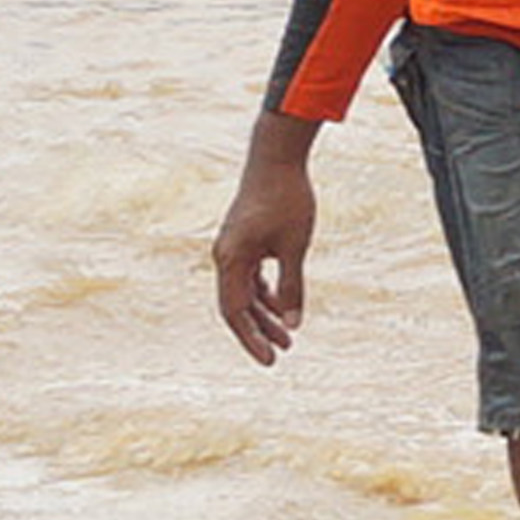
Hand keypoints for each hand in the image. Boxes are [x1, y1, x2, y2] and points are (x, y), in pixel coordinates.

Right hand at [213, 116, 321, 366]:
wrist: (276, 160)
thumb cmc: (287, 200)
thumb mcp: (295, 247)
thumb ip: (293, 286)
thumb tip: (294, 323)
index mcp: (230, 260)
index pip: (235, 312)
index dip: (252, 338)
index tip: (270, 360)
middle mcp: (225, 257)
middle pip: (237, 306)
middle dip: (259, 331)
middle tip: (281, 354)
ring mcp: (232, 248)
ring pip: (244, 291)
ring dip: (264, 313)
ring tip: (289, 336)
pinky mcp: (243, 240)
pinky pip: (250, 276)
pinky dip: (265, 293)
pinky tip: (283, 306)